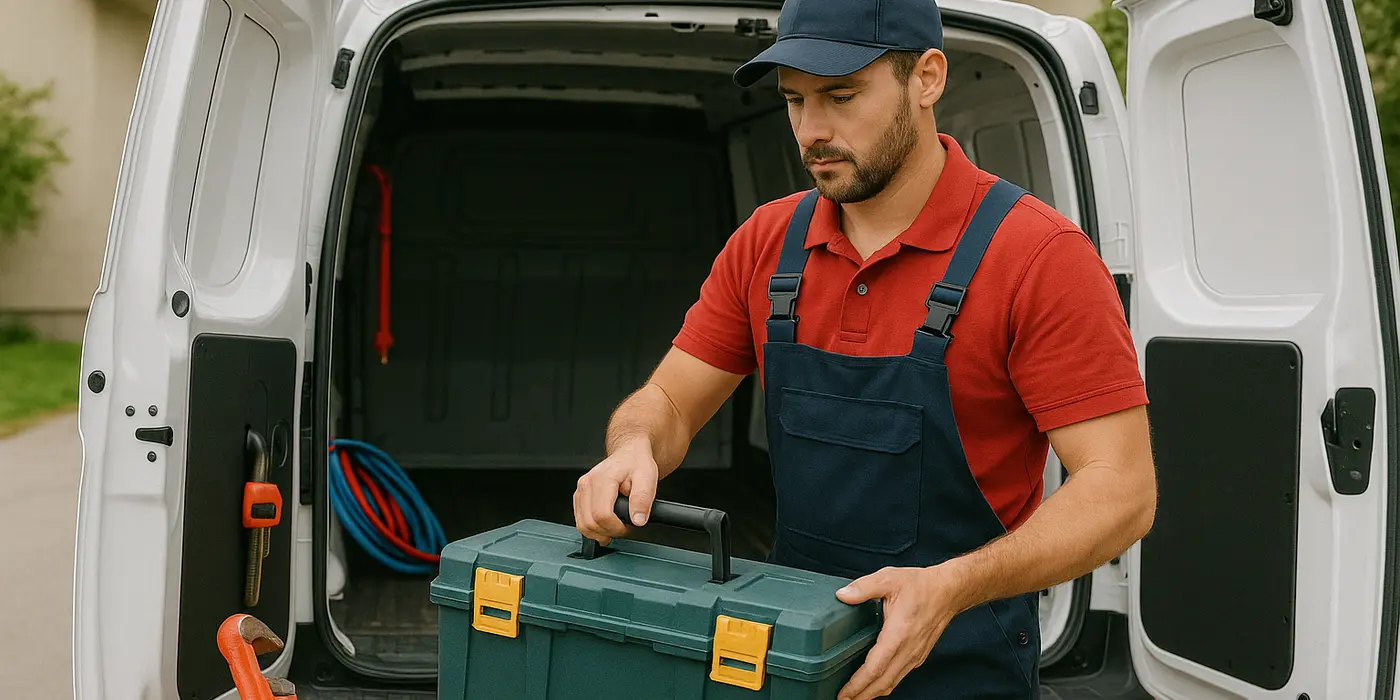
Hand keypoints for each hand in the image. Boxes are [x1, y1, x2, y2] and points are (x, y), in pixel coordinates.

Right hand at [573, 440, 659, 545]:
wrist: (629, 454)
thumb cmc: (636, 463)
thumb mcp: (647, 478)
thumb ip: (642, 499)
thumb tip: (637, 520)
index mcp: (602, 478)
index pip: (602, 515)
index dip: (617, 528)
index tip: (629, 526)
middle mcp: (586, 484)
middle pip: (590, 522)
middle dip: (609, 532)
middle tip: (624, 528)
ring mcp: (580, 490)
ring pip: (582, 525)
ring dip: (599, 533)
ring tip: (616, 527)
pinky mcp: (579, 496)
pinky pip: (580, 521)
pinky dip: (593, 528)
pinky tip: (606, 525)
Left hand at [834, 565, 965, 699]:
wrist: (949, 591)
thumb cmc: (922, 586)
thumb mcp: (889, 578)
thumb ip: (863, 588)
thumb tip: (842, 595)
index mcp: (898, 633)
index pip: (875, 667)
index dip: (858, 683)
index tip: (844, 692)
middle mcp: (908, 649)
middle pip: (883, 682)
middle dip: (862, 695)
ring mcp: (914, 654)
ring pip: (892, 682)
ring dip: (873, 693)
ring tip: (854, 698)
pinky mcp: (918, 655)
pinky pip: (899, 675)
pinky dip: (884, 684)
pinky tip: (874, 683)